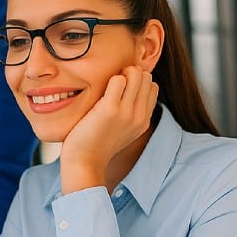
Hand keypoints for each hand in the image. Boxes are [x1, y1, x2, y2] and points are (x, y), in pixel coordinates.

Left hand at [59, 66, 157, 193]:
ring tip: (107, 85)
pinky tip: (99, 91)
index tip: (121, 86)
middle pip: (146, 77)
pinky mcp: (110, 109)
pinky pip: (118, 79)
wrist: (84, 163)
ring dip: (121, 73)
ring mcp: (126, 112)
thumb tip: (127, 89)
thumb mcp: (121, 130)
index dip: (137, 81)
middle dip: (131, 73)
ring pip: (136, 75)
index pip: (153, 87)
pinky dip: (110, 79)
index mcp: (144, 121)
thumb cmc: (95, 144)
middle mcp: (139, 116)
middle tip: (112, 82)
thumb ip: (129, 113)